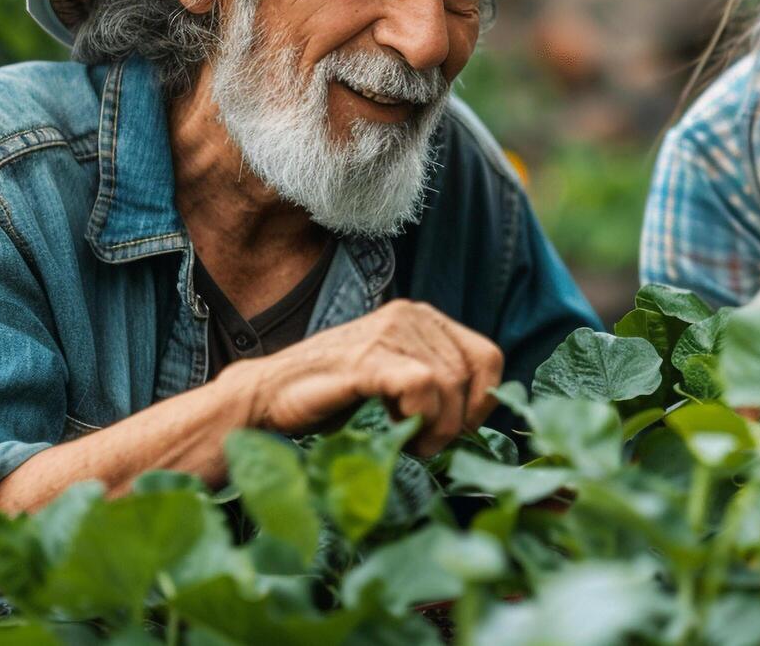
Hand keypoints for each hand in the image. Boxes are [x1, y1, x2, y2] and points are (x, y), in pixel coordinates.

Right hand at [221, 299, 503, 455]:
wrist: (271, 394)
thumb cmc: (335, 393)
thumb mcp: (398, 378)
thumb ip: (437, 383)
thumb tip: (477, 415)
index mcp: (424, 317)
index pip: (488, 356)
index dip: (483, 400)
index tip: (460, 428)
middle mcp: (410, 315)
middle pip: (470, 376)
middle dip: (456, 421)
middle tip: (426, 444)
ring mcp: (388, 333)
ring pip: (449, 383)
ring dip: (436, 425)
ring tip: (409, 440)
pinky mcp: (367, 358)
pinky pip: (421, 385)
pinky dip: (419, 416)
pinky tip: (397, 428)